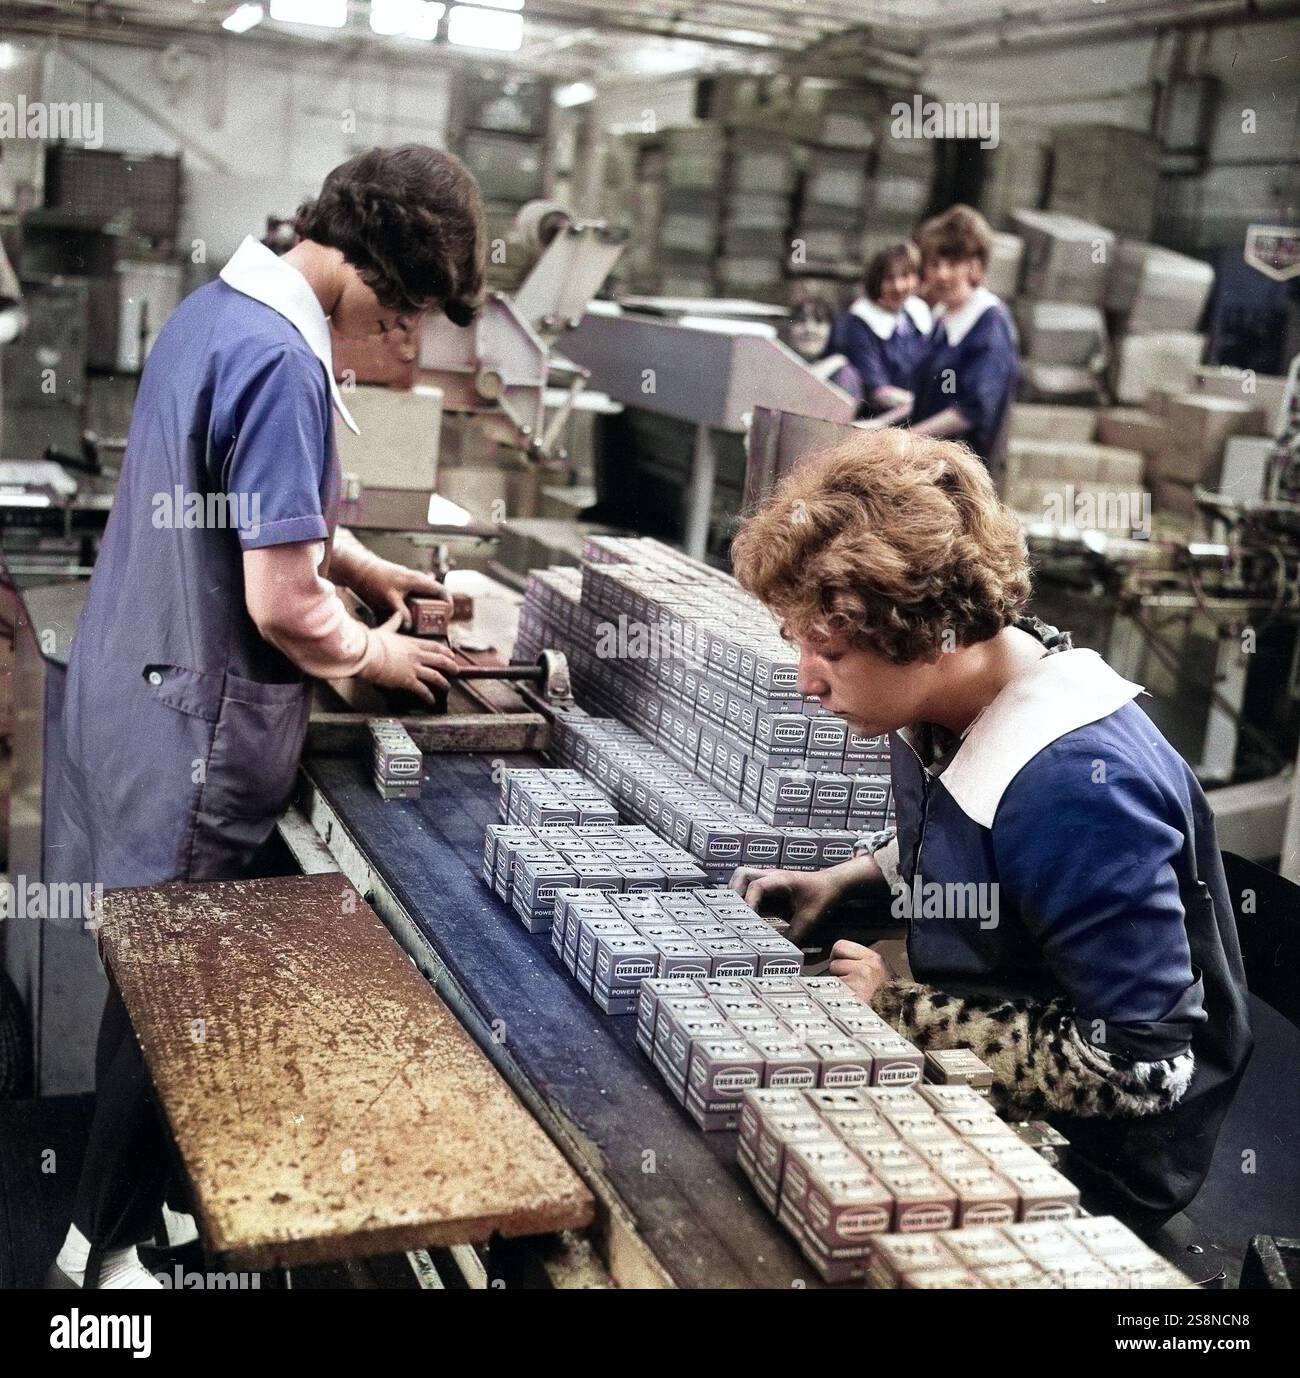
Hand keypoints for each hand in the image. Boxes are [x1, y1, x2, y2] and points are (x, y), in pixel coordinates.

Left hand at [354, 561, 447, 626]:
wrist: (360, 569)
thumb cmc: (375, 581)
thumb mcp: (389, 599)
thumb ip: (401, 613)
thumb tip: (410, 626)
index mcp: (418, 580)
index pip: (442, 591)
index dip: (449, 603)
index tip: (448, 616)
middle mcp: (417, 579)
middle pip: (435, 594)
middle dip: (438, 608)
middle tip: (436, 622)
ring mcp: (410, 580)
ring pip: (425, 594)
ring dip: (428, 607)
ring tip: (424, 621)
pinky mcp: (403, 583)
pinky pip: (416, 594)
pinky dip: (418, 604)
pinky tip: (409, 614)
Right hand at [357, 611, 457, 705]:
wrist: (366, 652)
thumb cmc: (372, 642)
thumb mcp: (386, 629)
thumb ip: (394, 623)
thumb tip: (398, 614)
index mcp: (411, 643)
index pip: (434, 646)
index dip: (445, 651)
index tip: (451, 654)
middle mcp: (416, 655)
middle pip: (440, 660)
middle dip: (451, 666)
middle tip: (456, 670)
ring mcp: (413, 668)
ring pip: (435, 676)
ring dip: (443, 683)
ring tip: (447, 687)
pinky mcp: (407, 680)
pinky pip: (422, 690)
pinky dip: (428, 696)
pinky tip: (431, 701)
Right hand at [728, 866, 845, 943]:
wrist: (832, 884)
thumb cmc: (823, 896)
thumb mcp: (811, 918)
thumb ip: (796, 935)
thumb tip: (781, 953)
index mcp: (781, 880)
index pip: (756, 886)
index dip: (748, 902)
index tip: (746, 920)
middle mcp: (770, 876)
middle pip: (742, 875)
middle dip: (733, 893)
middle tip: (732, 913)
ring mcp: (768, 880)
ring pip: (742, 878)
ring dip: (735, 893)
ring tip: (733, 913)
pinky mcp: (768, 887)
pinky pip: (748, 888)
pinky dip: (742, 898)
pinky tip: (743, 915)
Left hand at [828, 939, 890, 1005]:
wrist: (899, 1017)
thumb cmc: (891, 999)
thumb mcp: (881, 973)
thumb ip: (863, 962)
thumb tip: (842, 959)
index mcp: (874, 959)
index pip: (841, 945)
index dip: (838, 956)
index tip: (840, 964)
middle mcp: (866, 967)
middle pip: (834, 961)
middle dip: (837, 972)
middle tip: (848, 983)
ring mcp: (857, 981)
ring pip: (832, 977)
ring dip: (838, 986)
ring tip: (853, 994)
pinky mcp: (850, 995)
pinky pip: (834, 992)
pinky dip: (839, 997)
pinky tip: (851, 1002)